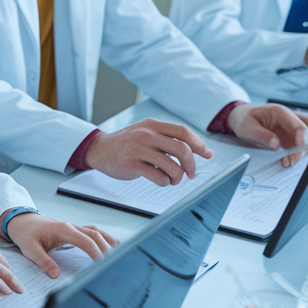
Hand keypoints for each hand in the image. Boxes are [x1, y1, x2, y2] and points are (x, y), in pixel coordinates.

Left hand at [3, 214, 117, 277]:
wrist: (23, 222)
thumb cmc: (27, 234)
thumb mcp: (30, 250)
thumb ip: (43, 262)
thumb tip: (55, 275)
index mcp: (63, 230)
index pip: (85, 240)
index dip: (96, 252)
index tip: (102, 264)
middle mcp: (71, 227)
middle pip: (96, 235)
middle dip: (107, 249)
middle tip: (115, 264)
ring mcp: (74, 227)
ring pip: (97, 232)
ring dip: (109, 242)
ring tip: (121, 254)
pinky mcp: (75, 230)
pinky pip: (93, 232)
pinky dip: (104, 238)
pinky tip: (113, 246)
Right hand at [82, 118, 212, 184]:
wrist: (100, 149)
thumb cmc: (128, 143)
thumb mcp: (146, 132)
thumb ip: (167, 138)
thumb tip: (199, 149)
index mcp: (153, 125)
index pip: (183, 131)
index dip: (199, 144)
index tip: (208, 154)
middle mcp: (146, 134)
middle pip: (182, 150)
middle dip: (191, 165)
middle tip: (190, 174)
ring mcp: (138, 149)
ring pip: (172, 166)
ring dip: (177, 177)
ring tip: (173, 179)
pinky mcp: (131, 165)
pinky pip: (159, 177)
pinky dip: (164, 182)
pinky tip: (160, 180)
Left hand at [227, 103, 307, 166]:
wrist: (241, 118)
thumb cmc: (244, 120)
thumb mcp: (247, 128)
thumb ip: (261, 135)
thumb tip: (276, 145)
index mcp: (280, 112)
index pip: (299, 127)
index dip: (301, 143)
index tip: (295, 157)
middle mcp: (289, 118)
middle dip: (304, 148)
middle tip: (291, 161)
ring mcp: (290, 127)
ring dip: (302, 151)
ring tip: (287, 162)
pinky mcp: (289, 135)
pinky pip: (300, 144)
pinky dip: (296, 153)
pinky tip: (286, 160)